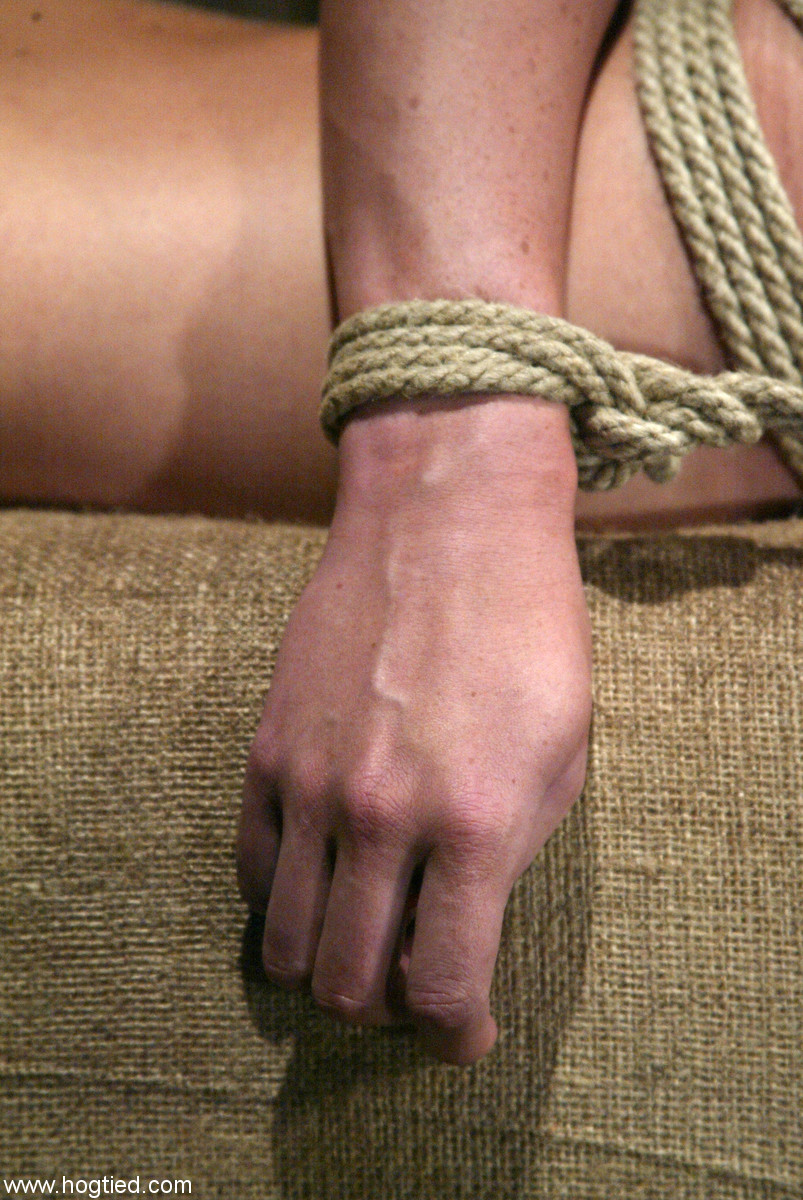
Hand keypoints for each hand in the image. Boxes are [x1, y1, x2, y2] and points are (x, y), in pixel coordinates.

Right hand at [237, 396, 590, 1064]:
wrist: (445, 526)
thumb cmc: (527, 634)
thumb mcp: (563, 751)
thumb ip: (512, 856)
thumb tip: (461, 926)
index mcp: (474, 824)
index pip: (442, 987)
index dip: (454, 1034)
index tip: (463, 1034)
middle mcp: (381, 818)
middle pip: (350, 983)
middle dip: (384, 1011)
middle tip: (410, 987)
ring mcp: (312, 784)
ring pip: (286, 943)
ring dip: (323, 969)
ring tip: (359, 944)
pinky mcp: (267, 750)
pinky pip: (254, 869)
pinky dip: (284, 900)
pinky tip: (321, 880)